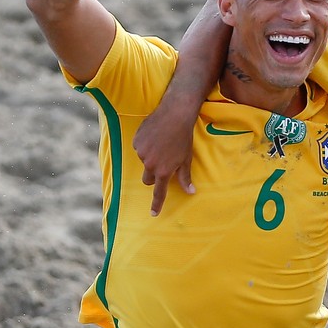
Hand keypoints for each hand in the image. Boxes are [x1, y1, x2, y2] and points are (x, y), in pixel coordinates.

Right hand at [133, 100, 197, 215]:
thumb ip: (185, 177)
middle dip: (153, 175)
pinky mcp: (136, 141)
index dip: (156, 204)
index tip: (153, 213)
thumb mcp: (186, 158)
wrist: (175, 114)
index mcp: (164, 171)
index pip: (159, 192)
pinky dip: (145, 144)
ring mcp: (141, 152)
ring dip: (151, 156)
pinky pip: (139, 147)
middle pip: (147, 179)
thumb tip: (191, 192)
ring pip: (144, 160)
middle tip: (163, 163)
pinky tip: (155, 135)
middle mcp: (150, 164)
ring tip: (162, 142)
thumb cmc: (184, 137)